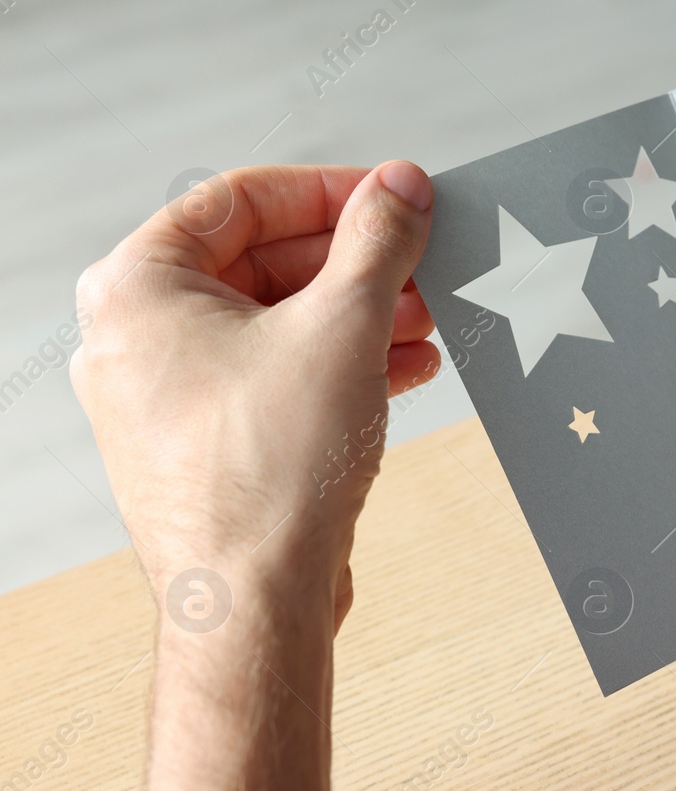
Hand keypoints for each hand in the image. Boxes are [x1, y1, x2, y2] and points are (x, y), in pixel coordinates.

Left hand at [75, 162, 437, 790]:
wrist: (254, 601)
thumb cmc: (267, 475)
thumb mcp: (344, 325)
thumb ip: (378, 243)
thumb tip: (400, 188)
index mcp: (138, 288)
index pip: (240, 199)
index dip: (330, 191)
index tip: (393, 197)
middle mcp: (136, 339)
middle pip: (259, 263)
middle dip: (353, 264)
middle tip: (418, 262)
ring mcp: (166, 398)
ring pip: (272, 324)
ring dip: (357, 316)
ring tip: (424, 321)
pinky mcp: (205, 446)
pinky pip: (274, 377)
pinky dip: (337, 366)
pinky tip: (401, 370)